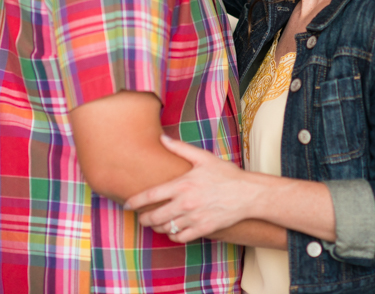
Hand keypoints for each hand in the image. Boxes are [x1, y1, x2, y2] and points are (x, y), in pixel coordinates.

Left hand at [124, 135, 256, 242]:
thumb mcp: (203, 158)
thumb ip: (180, 148)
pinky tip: (173, 230)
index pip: (150, 196)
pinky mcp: (203, 229)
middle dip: (144, 219)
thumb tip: (162, 138)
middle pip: (154, 217)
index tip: (127, 205)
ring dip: (157, 227)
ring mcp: (194, 218)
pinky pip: (180, 237)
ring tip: (156, 223)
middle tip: (142, 217)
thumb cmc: (226, 174)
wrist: (248, 194)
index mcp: (182, 185)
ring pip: (166, 228)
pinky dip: (173, 235)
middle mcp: (185, 203)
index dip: (134, 202)